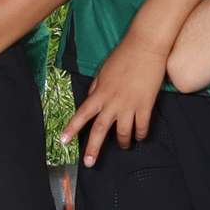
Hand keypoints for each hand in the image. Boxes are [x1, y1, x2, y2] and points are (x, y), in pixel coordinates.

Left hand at [61, 35, 165, 164]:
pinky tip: (139, 136)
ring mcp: (129, 105)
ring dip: (122, 142)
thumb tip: (91, 98)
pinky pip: (142, 127)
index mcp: (100, 93)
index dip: (72, 129)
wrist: (146, 46)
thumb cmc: (123, 55)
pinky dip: (140, 134)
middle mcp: (112, 102)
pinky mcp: (145, 105)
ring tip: (123, 146)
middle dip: (93, 148)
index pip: (82, 114)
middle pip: (100, 130)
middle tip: (89, 163)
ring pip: (123, 133)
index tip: (63, 141)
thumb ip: (96, 87)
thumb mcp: (103, 71)